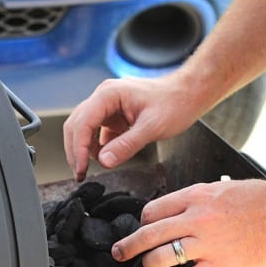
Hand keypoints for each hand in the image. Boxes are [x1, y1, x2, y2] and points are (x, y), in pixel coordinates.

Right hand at [63, 73, 208, 181]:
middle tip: (81, 173)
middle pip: (76, 125)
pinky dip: (95, 146)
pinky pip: (95, 131)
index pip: (82, 123)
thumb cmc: (175, 103)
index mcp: (108, 94)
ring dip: (84, 149)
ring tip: (92, 167)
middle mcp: (103, 97)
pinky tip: (105, 156)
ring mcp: (107, 105)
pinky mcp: (112, 114)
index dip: (78, 148)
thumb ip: (126, 146)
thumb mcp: (152, 127)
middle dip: (76, 151)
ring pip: (82, 128)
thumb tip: (104, 162)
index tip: (81, 169)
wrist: (189, 93)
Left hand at [111, 179, 265, 266]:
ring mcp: (206, 244)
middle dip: (127, 246)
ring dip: (148, 264)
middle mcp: (196, 219)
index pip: (151, 211)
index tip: (143, 229)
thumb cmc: (258, 199)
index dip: (142, 222)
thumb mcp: (219, 188)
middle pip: (147, 234)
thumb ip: (193, 200)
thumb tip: (171, 212)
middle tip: (117, 253)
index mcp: (195, 197)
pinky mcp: (220, 266)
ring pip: (159, 258)